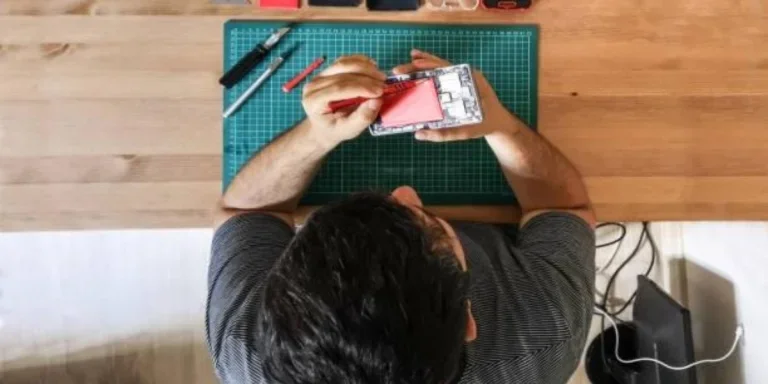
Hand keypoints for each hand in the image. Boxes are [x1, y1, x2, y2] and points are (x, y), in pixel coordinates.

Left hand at [302, 55, 385, 146]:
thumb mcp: (349, 130)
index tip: (380, 91)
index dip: (361, 87)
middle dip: (366, 77)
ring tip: (381, 76)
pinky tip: (373, 67)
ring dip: (365, 67)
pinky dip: (360, 61)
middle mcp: (313, 85)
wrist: (323, 127)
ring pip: (343, 64)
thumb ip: (362, 118)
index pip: (339, 88)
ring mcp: (319, 76)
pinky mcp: (327, 71)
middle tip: (384, 84)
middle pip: (341, 73)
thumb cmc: (335, 130)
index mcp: (314, 101)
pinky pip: (344, 61)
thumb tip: (376, 101)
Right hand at [392, 49, 523, 141]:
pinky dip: (428, 71)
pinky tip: (416, 68)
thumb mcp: (465, 131)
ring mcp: (461, 78)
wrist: (500, 123)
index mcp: (470, 80)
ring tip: (403, 66)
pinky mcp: (458, 84)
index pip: (447, 68)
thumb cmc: (485, 125)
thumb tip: (418, 134)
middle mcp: (465, 75)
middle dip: (418, 65)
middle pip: (439, 66)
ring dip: (421, 65)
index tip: (414, 64)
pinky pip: (442, 75)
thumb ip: (444, 134)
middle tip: (399, 69)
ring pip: (439, 68)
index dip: (429, 64)